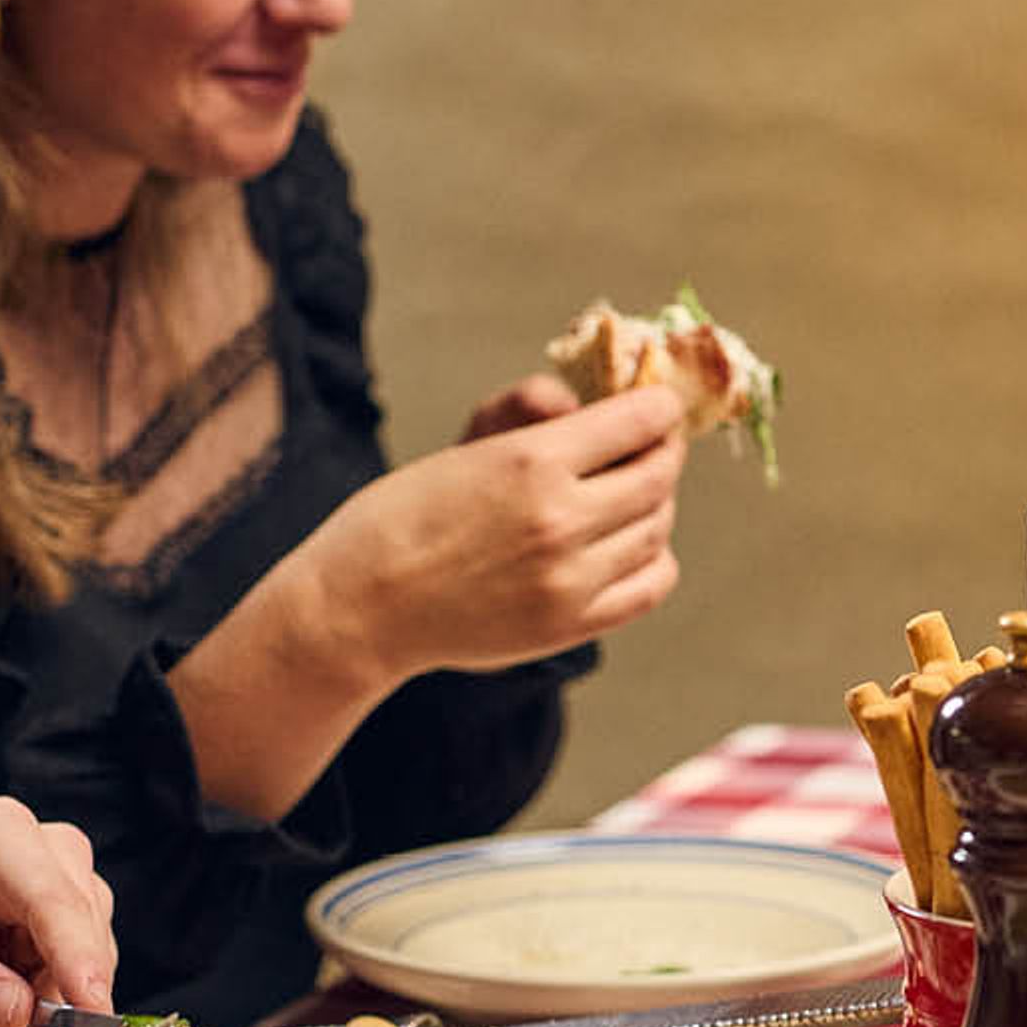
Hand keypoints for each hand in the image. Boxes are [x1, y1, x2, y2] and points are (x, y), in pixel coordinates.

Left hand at [0, 797, 118, 1026]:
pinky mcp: (63, 957)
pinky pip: (74, 1016)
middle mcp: (42, 865)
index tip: (89, 1012)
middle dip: (36, 1019)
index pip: (54, 898)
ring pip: (84, 990)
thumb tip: (15, 1009)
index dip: (78, 956)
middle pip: (82, 949)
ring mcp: (59, 913)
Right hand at [300, 382, 687, 680]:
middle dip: (663, 452)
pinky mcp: (571, 623)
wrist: (363, 605)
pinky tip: (633, 546)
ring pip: (657, 529)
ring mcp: (571, 577)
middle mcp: (560, 518)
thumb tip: (586, 403)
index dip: (658, 409)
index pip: (637, 422)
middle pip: (657, 475)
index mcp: (530, 461)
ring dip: (657, 504)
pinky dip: (654, 559)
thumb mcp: (466, 447)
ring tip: (636, 494)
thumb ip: (530, 416)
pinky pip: (649, 584)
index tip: (660, 405)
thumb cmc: (402, 517)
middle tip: (656, 446)